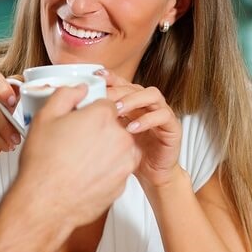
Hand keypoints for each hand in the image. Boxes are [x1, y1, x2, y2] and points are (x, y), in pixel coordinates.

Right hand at [14, 85, 139, 231]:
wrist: (45, 201)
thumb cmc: (43, 161)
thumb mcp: (46, 117)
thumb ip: (66, 94)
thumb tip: (80, 89)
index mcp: (103, 116)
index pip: (107, 104)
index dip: (92, 112)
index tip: (80, 121)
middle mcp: (120, 137)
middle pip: (116, 126)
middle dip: (100, 131)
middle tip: (76, 143)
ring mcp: (124, 162)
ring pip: (120, 148)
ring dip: (106, 150)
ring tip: (80, 160)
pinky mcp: (123, 183)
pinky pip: (118, 170)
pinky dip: (106, 171)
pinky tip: (85, 175)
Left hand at [102, 71, 184, 196]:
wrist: (151, 175)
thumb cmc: (131, 154)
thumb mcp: (112, 134)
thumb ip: (101, 119)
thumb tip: (78, 108)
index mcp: (134, 102)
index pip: (123, 83)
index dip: (111, 78)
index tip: (96, 77)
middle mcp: (149, 104)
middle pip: (135, 87)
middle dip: (118, 91)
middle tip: (103, 98)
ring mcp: (162, 113)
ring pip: (152, 95)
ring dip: (133, 100)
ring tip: (117, 110)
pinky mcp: (173, 127)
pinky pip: (163, 116)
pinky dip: (146, 120)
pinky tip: (131, 128)